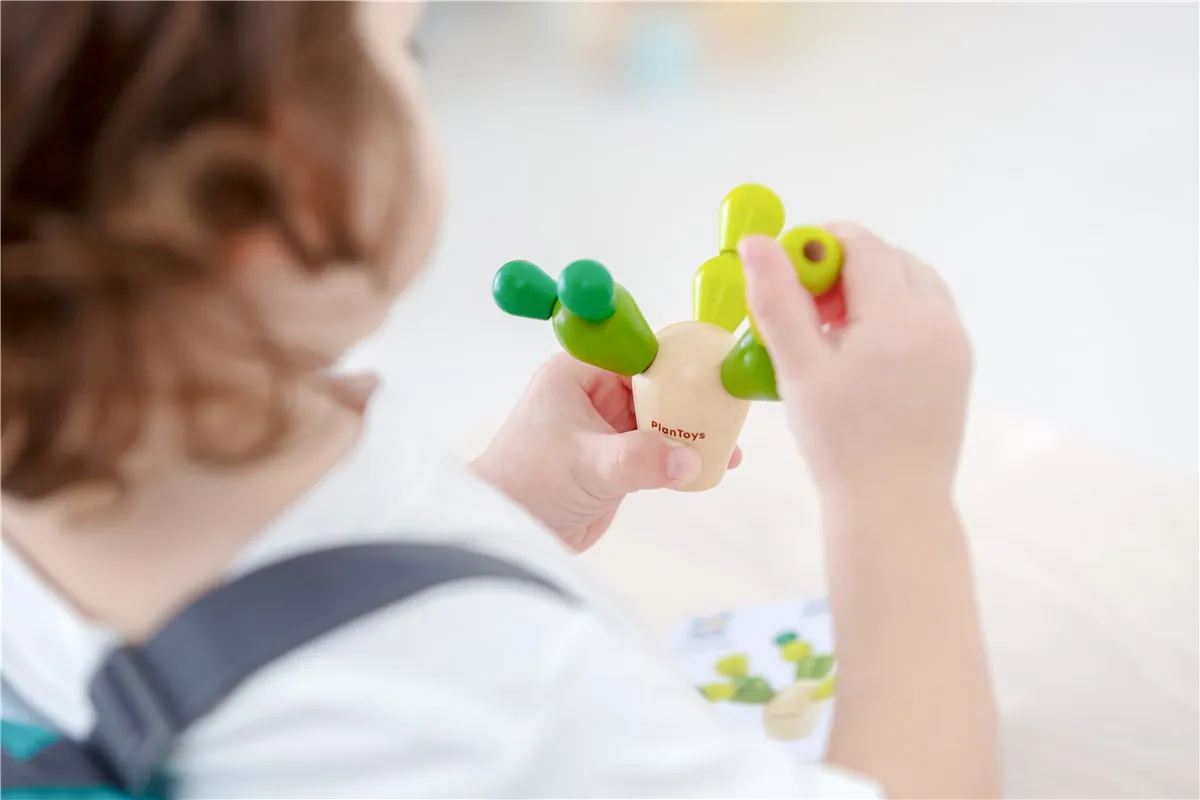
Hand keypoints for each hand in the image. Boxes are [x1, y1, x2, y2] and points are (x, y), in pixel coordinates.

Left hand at [471, 354, 742, 551]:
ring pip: (661, 419)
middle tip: (731, 412)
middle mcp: (594, 393)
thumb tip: (690, 459)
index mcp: (579, 373)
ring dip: (691, 431)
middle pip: (656, 386)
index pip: (639, 353)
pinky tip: (711, 466)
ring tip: (729, 444)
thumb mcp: (587, 465)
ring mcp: (607, 427)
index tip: (715, 372)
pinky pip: (657, 449)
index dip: (677, 361)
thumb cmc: (527, 484)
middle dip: (692, 401)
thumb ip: (638, 460)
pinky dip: (681, 456)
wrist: (509, 530)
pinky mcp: (616, 459)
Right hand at [739, 225, 971, 505]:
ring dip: (871, 288)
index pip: (861, 245)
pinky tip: (861, 354)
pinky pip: (926, 314)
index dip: (818, 247)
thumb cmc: (839, 441)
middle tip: (804, 311)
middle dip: (843, 269)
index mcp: (900, 315)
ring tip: (832, 333)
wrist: (893, 506)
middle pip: (889, 259)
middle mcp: (938, 319)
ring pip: (912, 283)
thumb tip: (757, 242)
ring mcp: (954, 342)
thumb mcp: (799, 368)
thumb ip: (778, 299)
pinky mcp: (958, 365)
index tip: (785, 277)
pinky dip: (893, 314)